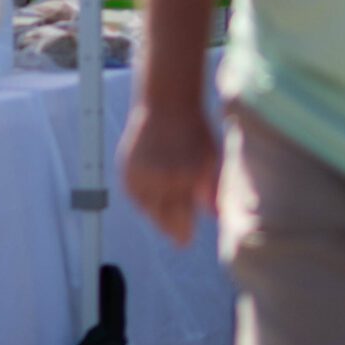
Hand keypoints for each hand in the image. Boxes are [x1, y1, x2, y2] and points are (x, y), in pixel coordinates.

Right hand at [119, 100, 219, 244]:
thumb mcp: (212, 161)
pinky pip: (135, 196)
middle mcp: (161, 179)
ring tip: (167, 206)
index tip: (184, 240)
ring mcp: (141, 175)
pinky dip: (143, 198)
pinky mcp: (127, 170)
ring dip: (156, 212)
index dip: (182, 233)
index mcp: (185, 179)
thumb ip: (213, 192)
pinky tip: (154, 193)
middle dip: (170, 227)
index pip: (180, 222)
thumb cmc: (195, 132)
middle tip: (177, 233)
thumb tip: (216, 219)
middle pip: (161, 220)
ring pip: (146, 210)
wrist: (167, 104)